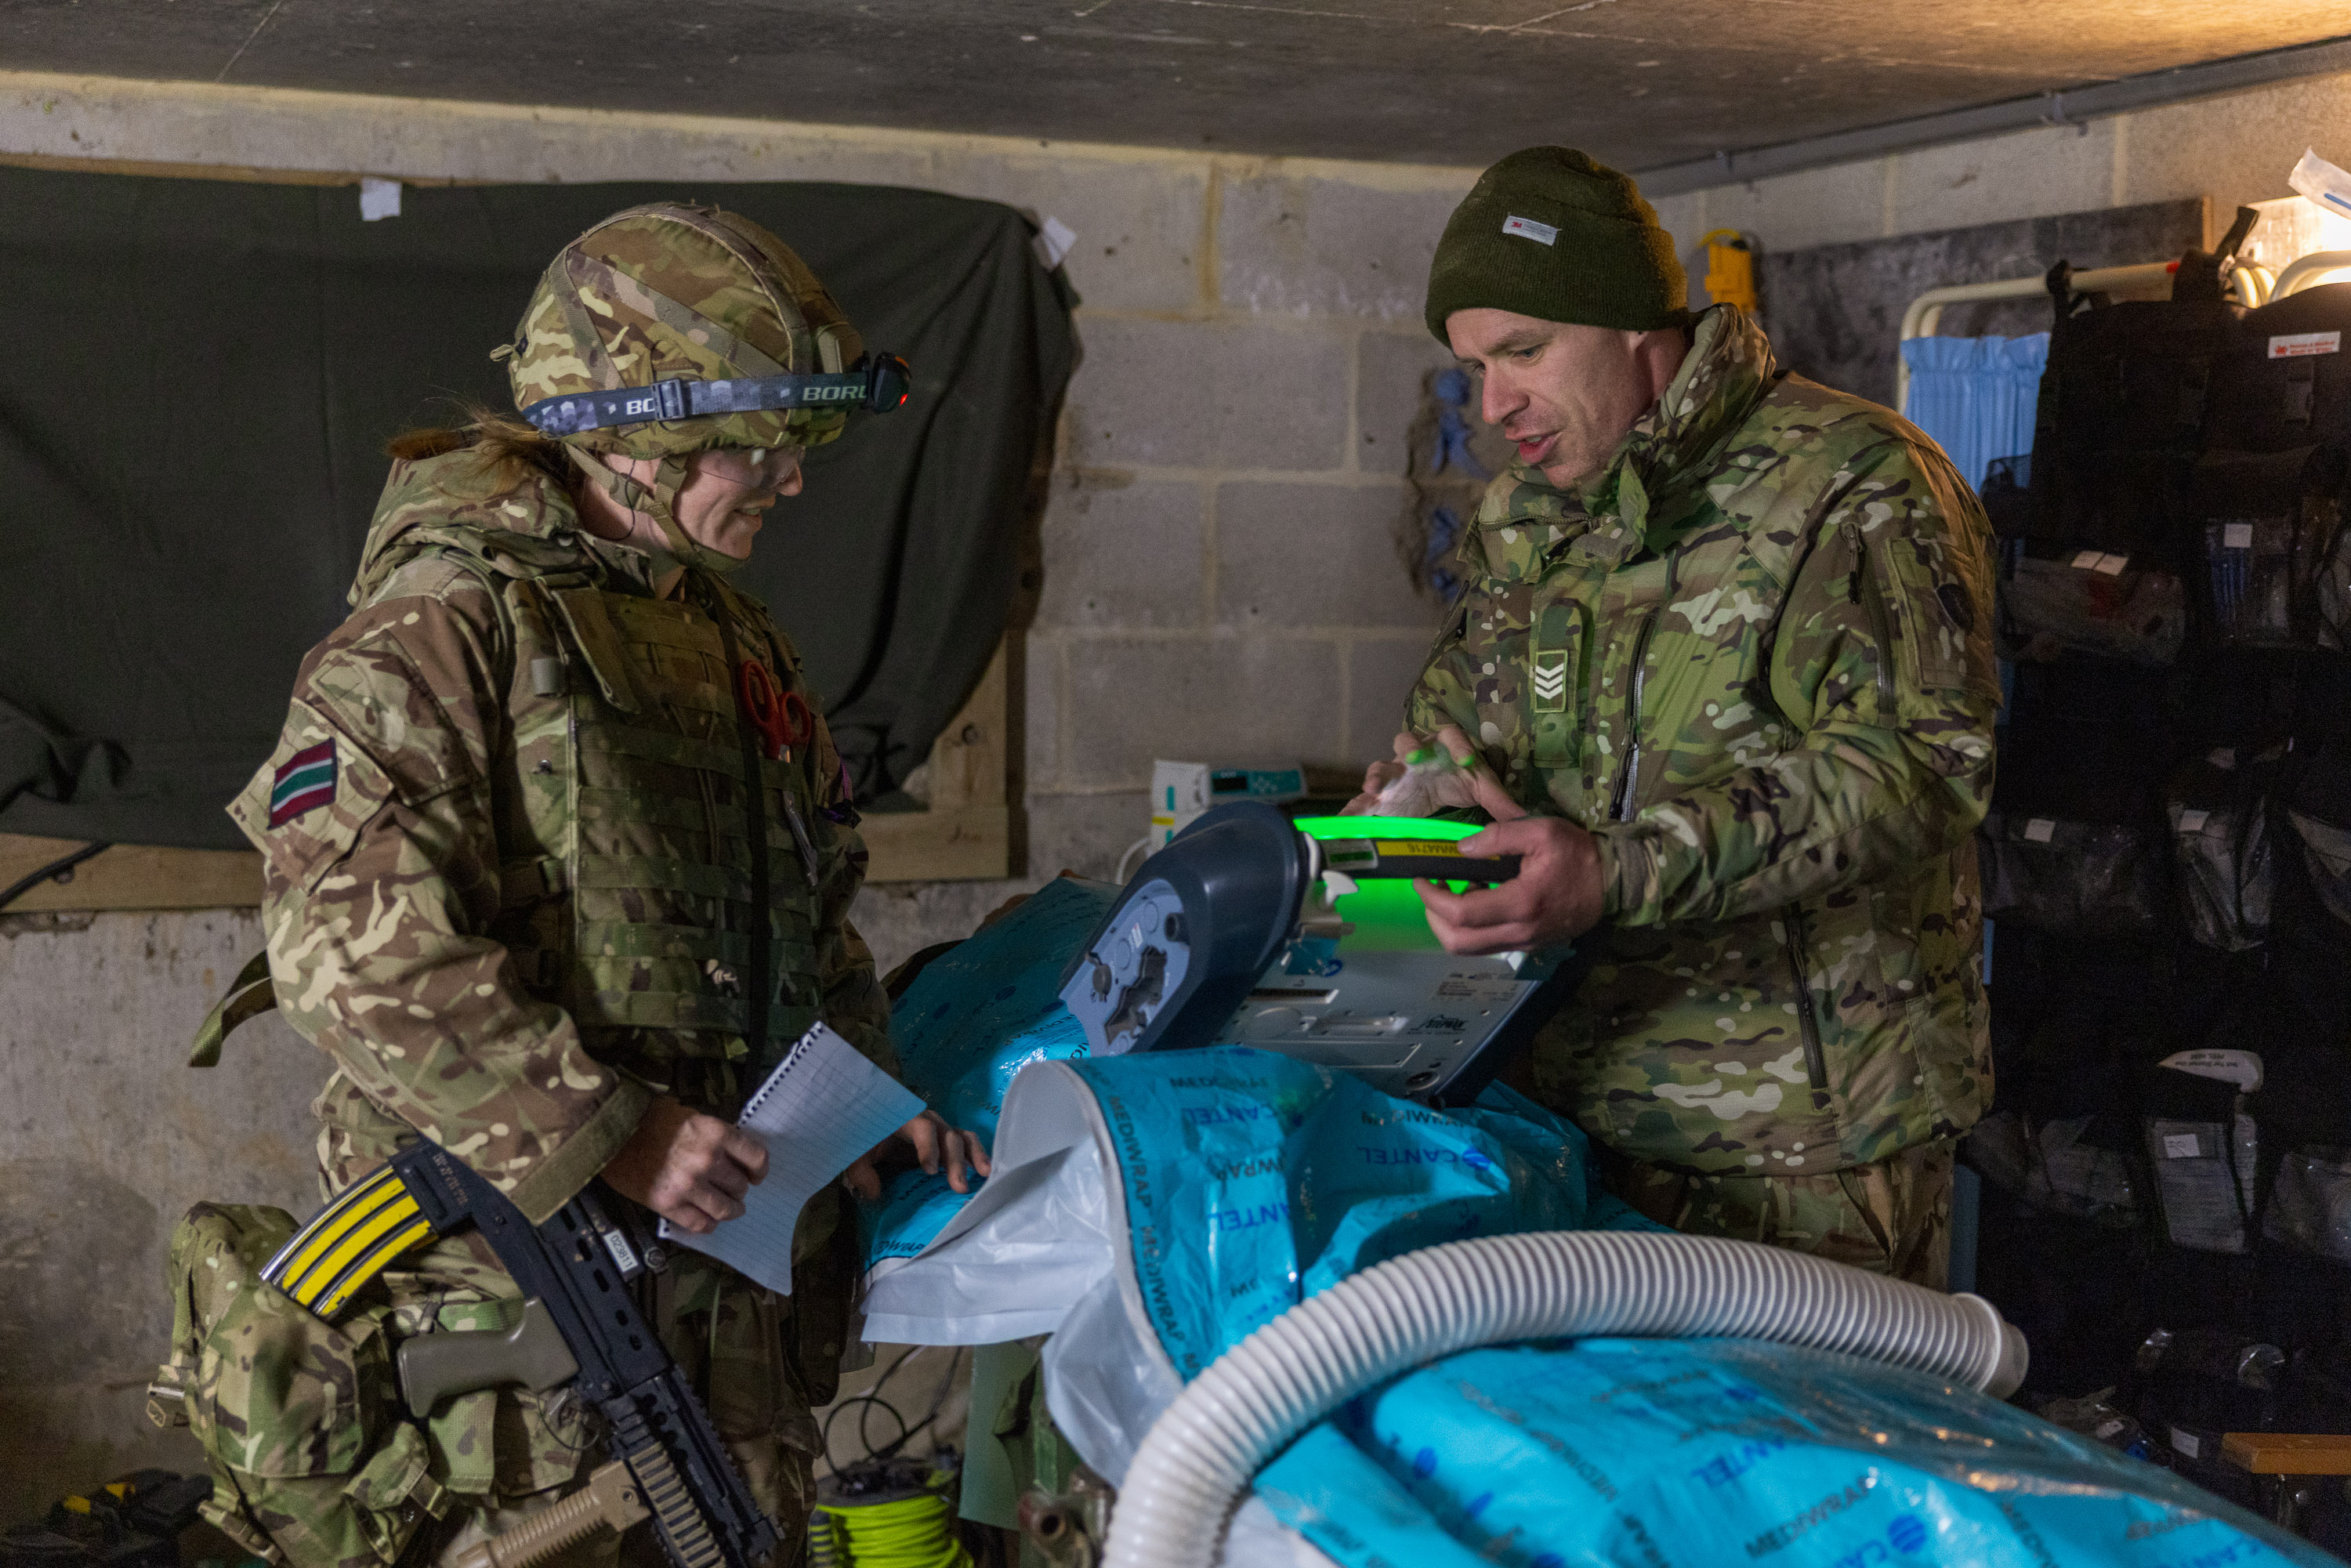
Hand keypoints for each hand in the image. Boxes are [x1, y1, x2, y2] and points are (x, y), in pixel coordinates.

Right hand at [601, 1096, 769, 1235]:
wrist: (610, 1131)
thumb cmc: (650, 1119)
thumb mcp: (692, 1116)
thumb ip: (715, 1136)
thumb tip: (734, 1156)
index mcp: (715, 1133)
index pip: (755, 1158)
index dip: (759, 1170)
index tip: (756, 1176)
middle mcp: (706, 1160)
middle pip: (739, 1186)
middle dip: (739, 1190)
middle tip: (734, 1191)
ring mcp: (687, 1185)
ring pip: (724, 1209)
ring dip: (729, 1211)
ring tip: (729, 1210)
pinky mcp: (668, 1204)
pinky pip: (698, 1224)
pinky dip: (707, 1225)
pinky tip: (707, 1222)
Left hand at [844, 1109, 992, 1200]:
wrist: (874, 1125)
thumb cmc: (867, 1136)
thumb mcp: (857, 1152)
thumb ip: (862, 1172)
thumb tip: (874, 1194)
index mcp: (908, 1118)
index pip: (923, 1129)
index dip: (929, 1148)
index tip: (929, 1171)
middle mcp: (930, 1121)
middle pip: (948, 1136)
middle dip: (955, 1162)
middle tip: (959, 1187)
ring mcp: (941, 1130)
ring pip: (963, 1138)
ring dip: (975, 1156)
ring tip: (985, 1174)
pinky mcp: (947, 1142)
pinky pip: (966, 1145)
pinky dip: (977, 1157)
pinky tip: (985, 1173)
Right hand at [1341, 726, 1522, 818]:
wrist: (1441, 792)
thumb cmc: (1461, 782)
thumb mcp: (1482, 789)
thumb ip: (1501, 802)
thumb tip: (1525, 820)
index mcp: (1444, 745)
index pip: (1451, 735)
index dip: (1458, 746)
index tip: (1466, 763)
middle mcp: (1416, 753)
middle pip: (1407, 740)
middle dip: (1409, 748)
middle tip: (1414, 758)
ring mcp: (1395, 773)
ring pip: (1382, 765)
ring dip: (1377, 775)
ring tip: (1374, 788)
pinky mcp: (1382, 796)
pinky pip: (1363, 800)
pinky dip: (1354, 809)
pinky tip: (1345, 821)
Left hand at [1417, 816, 1605, 954]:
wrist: (1614, 882)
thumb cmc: (1578, 854)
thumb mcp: (1541, 831)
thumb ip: (1499, 836)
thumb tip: (1461, 847)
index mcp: (1521, 903)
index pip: (1461, 913)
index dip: (1432, 899)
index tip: (1421, 878)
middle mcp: (1519, 932)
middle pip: (1458, 943)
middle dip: (1433, 918)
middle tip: (1430, 889)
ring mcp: (1524, 943)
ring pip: (1470, 949)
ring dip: (1451, 925)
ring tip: (1454, 891)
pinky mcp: (1529, 944)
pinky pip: (1488, 945)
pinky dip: (1472, 928)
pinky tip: (1478, 899)